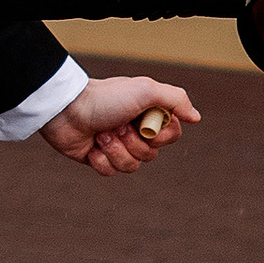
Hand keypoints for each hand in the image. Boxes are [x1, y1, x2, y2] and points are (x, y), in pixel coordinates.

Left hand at [38, 77, 201, 173]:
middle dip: (132, 142)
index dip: (159, 136)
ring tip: (101, 134)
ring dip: (115, 151)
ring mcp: (116, 145)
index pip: (170, 137)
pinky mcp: (98, 158)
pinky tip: (91, 146)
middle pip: (151, 154)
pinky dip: (100, 160)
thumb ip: (176, 99)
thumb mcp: (146, 90)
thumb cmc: (106, 97)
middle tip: (116, 125)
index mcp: (147, 114)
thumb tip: (196, 118)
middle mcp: (134, 130)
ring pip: (132, 166)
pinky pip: (110, 173)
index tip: (145, 124)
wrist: (67, 109)